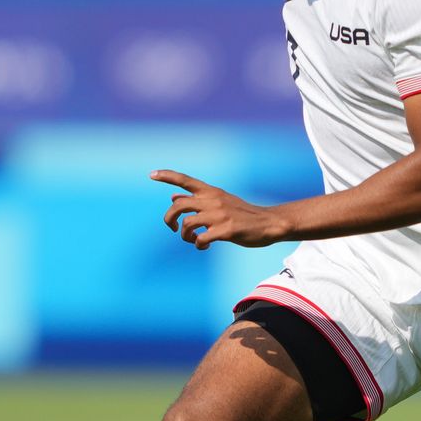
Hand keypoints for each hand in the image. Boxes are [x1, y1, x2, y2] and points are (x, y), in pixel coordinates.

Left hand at [153, 169, 287, 248]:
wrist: (269, 223)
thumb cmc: (243, 213)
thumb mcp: (220, 201)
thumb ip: (197, 199)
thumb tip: (173, 196)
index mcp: (212, 192)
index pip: (185, 180)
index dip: (167, 176)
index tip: (151, 175)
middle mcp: (214, 200)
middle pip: (178, 206)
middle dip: (169, 219)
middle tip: (173, 229)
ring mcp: (220, 215)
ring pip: (187, 224)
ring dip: (185, 236)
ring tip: (193, 240)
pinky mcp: (227, 230)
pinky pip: (202, 238)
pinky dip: (198, 244)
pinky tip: (204, 246)